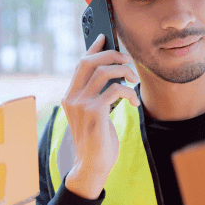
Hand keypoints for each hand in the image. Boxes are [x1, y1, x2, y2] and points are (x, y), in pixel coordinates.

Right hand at [61, 34, 139, 198]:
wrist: (92, 166)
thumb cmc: (97, 141)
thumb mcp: (95, 114)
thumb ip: (97, 96)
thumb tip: (113, 74)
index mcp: (70, 96)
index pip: (79, 64)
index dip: (92, 49)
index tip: (104, 37)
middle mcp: (72, 98)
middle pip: (89, 62)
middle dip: (112, 56)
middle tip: (127, 61)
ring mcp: (81, 105)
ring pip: (103, 73)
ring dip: (124, 72)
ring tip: (133, 81)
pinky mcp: (94, 114)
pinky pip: (115, 91)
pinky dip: (129, 92)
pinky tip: (134, 102)